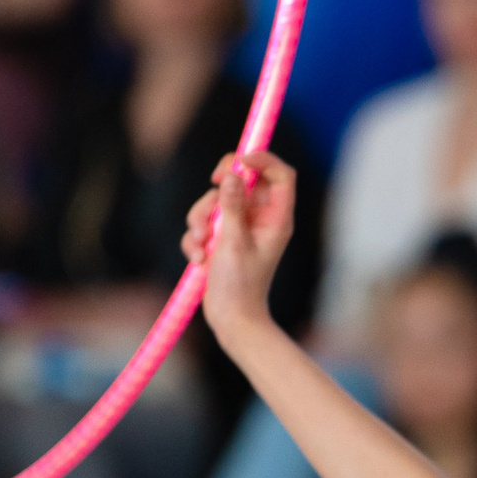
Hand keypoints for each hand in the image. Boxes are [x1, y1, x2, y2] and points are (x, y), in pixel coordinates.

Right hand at [183, 151, 296, 340]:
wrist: (230, 318)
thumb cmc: (240, 285)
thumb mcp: (233, 242)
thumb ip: (232, 206)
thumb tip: (233, 174)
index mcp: (276, 217)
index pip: (280, 174)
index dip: (263, 159)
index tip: (239, 160)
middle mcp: (260, 218)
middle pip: (243, 179)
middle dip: (221, 185)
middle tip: (213, 184)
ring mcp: (239, 226)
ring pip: (216, 200)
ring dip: (201, 218)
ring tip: (201, 245)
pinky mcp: (221, 237)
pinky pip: (204, 221)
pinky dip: (196, 238)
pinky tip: (198, 259)